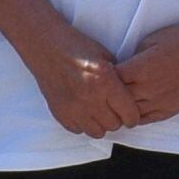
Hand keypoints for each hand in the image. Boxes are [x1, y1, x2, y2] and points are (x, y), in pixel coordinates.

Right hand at [24, 37, 141, 137]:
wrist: (45, 46)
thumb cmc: (77, 47)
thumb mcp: (106, 57)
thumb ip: (119, 78)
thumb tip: (130, 95)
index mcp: (105, 82)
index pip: (129, 114)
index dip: (133, 116)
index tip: (132, 114)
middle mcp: (90, 98)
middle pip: (114, 125)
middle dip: (118, 119)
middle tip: (115, 110)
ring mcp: (73, 108)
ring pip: (97, 132)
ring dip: (101, 124)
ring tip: (99, 111)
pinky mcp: (59, 112)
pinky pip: (77, 130)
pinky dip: (83, 124)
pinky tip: (83, 111)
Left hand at [113, 16, 178, 126]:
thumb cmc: (177, 40)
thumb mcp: (147, 42)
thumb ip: (131, 59)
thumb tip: (118, 70)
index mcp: (139, 70)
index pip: (109, 82)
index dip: (102, 79)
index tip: (99, 76)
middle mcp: (148, 89)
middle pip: (116, 100)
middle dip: (108, 95)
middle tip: (102, 92)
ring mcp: (160, 101)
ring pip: (129, 114)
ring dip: (120, 108)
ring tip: (114, 102)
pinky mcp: (170, 109)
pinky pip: (145, 119)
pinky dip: (135, 116)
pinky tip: (131, 109)